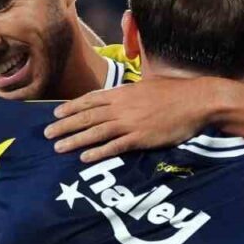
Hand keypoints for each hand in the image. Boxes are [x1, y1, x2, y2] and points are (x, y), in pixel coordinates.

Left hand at [45, 79, 217, 162]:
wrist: (197, 100)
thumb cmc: (176, 92)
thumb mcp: (148, 86)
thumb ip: (131, 93)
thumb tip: (121, 96)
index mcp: (123, 93)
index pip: (91, 100)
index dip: (72, 108)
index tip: (56, 114)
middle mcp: (122, 107)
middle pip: (87, 116)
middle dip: (65, 125)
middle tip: (46, 134)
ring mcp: (130, 123)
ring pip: (96, 132)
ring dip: (75, 140)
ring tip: (58, 147)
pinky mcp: (141, 138)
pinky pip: (115, 146)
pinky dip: (98, 152)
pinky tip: (84, 158)